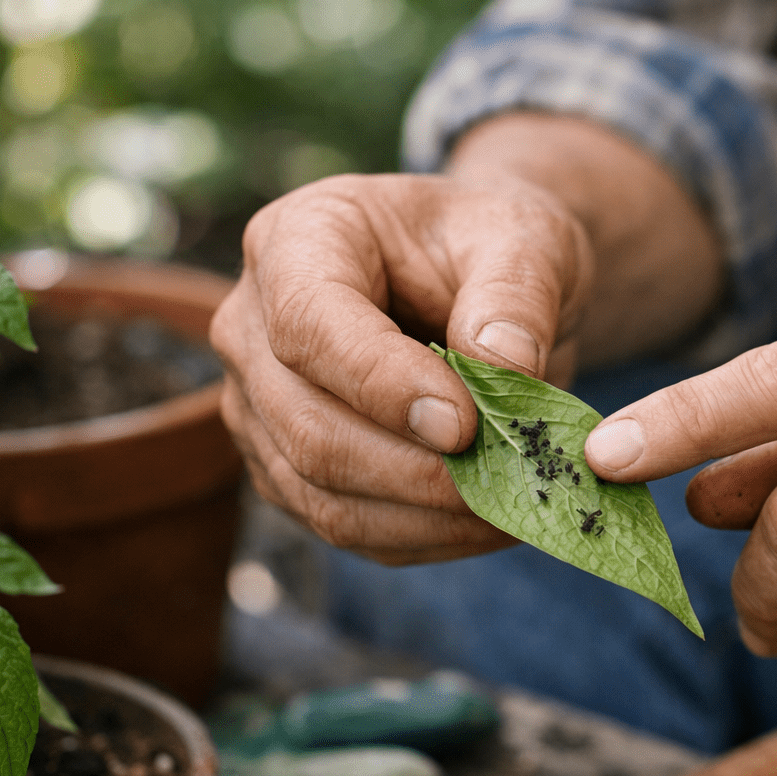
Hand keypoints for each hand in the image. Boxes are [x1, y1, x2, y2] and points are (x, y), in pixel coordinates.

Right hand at [210, 172, 593, 564]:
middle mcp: (252, 328)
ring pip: (320, 493)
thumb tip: (502, 366)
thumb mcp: (525, 239)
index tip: (466, 425)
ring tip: (514, 506)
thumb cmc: (492, 245)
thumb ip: (515, 294)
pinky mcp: (288, 468)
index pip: (310, 326)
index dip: (383, 385)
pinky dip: (423, 536)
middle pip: (307, 426)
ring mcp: (259, 407)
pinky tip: (489, 522)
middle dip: (414, 471)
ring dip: (423, 515)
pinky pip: (345, 525)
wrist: (482, 281)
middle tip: (510, 480)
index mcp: (296, 241)